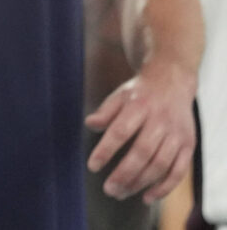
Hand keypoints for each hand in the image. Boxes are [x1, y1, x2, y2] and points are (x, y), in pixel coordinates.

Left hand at [85, 60, 196, 203]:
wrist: (171, 82)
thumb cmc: (139, 93)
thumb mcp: (119, 95)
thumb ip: (105, 112)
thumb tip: (89, 124)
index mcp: (139, 106)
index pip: (120, 131)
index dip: (106, 150)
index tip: (93, 166)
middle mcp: (160, 121)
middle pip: (143, 152)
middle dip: (124, 174)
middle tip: (109, 189)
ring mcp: (177, 134)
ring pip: (160, 165)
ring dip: (141, 183)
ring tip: (121, 193)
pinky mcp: (188, 145)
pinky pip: (178, 171)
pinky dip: (164, 187)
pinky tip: (147, 197)